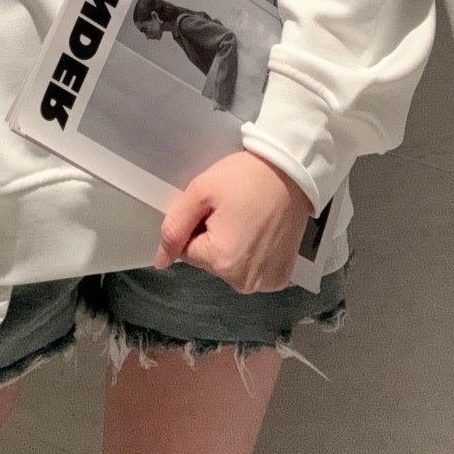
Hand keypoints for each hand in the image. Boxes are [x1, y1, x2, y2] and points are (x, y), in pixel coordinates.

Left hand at [152, 150, 313, 292]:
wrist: (292, 172)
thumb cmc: (247, 177)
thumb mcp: (200, 192)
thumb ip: (175, 227)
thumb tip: (161, 260)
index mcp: (223, 261)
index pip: (188, 250)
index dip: (197, 224)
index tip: (216, 207)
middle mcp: (245, 281)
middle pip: (210, 261)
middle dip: (215, 236)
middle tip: (234, 209)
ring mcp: (266, 281)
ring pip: (230, 265)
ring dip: (234, 245)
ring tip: (249, 217)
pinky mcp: (280, 276)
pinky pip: (253, 268)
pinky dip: (253, 252)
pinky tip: (262, 230)